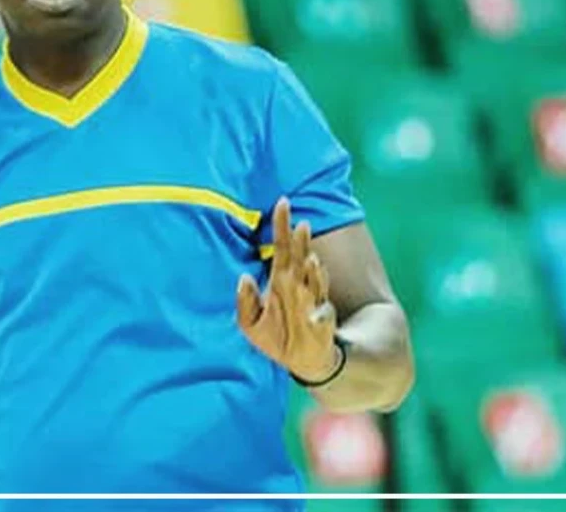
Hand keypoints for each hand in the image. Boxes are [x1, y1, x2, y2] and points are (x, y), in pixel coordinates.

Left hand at [237, 197, 339, 383]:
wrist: (303, 362)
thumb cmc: (277, 337)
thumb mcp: (250, 324)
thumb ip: (245, 301)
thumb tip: (243, 278)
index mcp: (281, 282)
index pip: (281, 247)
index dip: (281, 225)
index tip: (282, 202)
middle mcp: (298, 287)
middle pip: (300, 259)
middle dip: (301, 243)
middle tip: (301, 225)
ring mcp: (312, 304)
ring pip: (314, 282)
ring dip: (313, 272)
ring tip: (309, 260)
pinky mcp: (322, 325)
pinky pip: (323, 316)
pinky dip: (321, 314)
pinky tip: (317, 313)